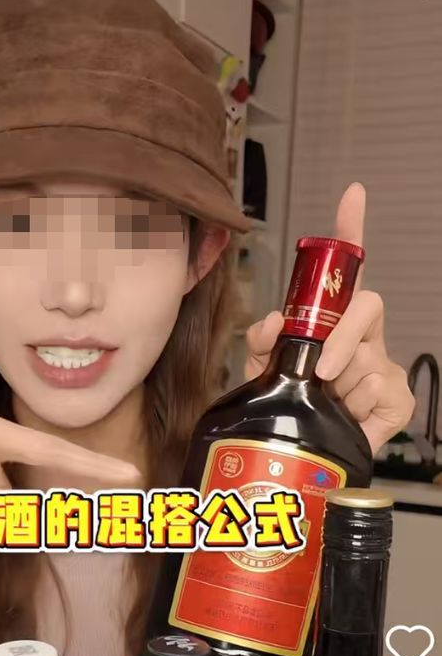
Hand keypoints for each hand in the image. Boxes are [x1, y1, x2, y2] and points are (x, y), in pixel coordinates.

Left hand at [244, 183, 413, 452]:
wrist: (298, 461)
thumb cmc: (283, 413)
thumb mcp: (259, 375)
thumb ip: (259, 343)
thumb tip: (274, 320)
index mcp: (333, 325)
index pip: (347, 272)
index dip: (350, 231)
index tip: (352, 195)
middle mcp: (364, 339)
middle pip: (368, 307)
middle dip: (342, 339)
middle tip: (321, 372)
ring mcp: (383, 367)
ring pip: (367, 359)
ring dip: (338, 388)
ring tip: (326, 407)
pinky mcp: (396, 399)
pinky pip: (379, 390)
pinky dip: (357, 407)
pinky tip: (348, 419)